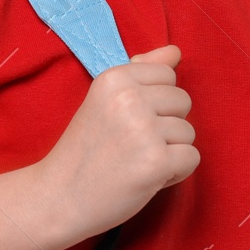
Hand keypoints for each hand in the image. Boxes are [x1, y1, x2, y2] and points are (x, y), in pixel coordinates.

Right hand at [33, 44, 197, 241]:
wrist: (58, 197)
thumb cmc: (85, 150)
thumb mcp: (105, 100)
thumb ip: (141, 72)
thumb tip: (175, 51)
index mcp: (115, 78)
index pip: (167, 75)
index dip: (155, 102)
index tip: (128, 122)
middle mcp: (130, 99)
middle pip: (183, 101)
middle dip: (166, 126)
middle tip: (131, 146)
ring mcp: (144, 130)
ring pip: (188, 132)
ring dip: (169, 152)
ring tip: (135, 162)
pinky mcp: (156, 162)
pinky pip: (191, 158)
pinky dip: (174, 173)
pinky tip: (146, 178)